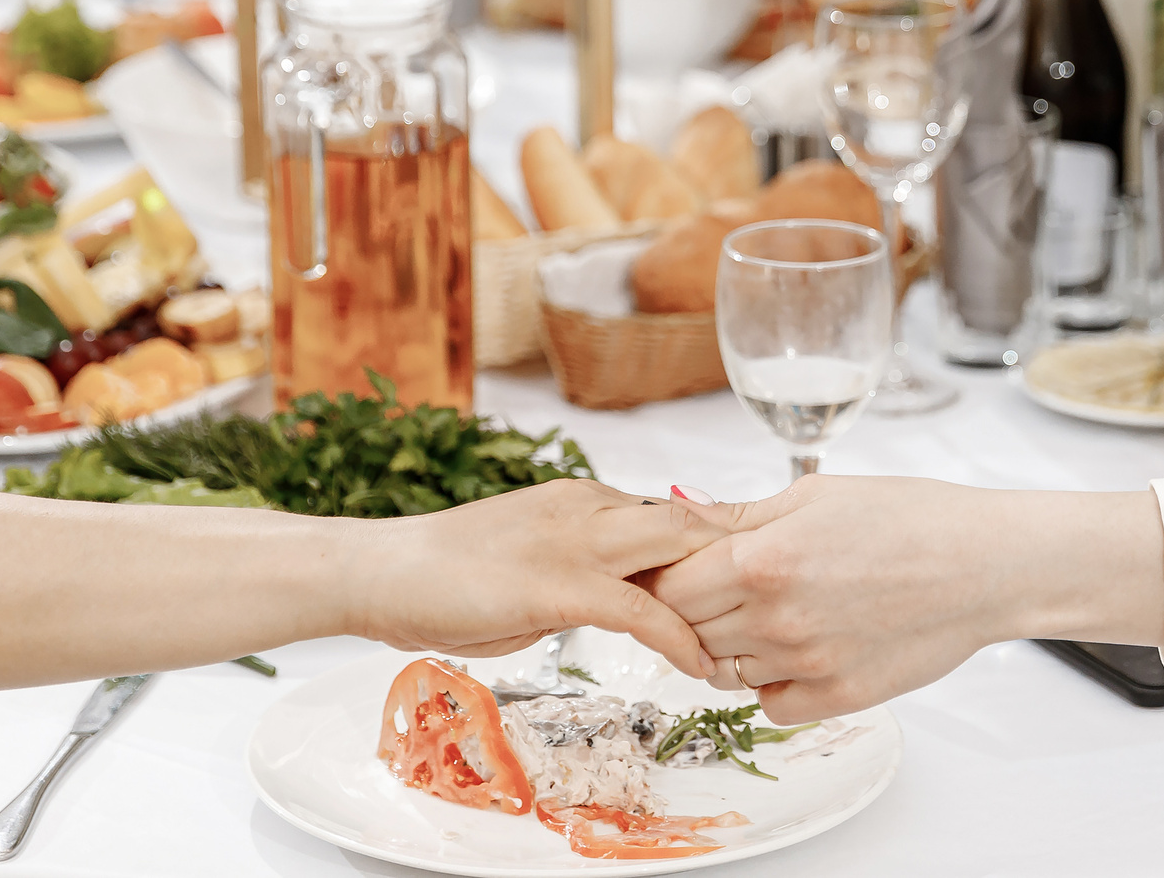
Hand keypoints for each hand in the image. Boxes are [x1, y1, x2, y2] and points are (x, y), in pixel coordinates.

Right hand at [346, 481, 723, 678]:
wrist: (384, 571)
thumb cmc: (447, 574)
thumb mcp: (531, 563)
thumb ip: (583, 572)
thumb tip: (624, 599)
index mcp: (583, 498)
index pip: (671, 510)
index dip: (721, 538)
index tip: (757, 565)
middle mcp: (588, 506)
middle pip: (692, 518)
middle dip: (742, 553)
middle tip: (779, 592)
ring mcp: (575, 541)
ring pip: (678, 549)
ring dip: (721, 594)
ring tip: (752, 635)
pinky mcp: (559, 584)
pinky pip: (640, 608)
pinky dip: (679, 638)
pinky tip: (699, 666)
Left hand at [648, 477, 1163, 721]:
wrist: (985, 565)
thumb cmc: (910, 518)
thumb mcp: (814, 495)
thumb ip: (737, 516)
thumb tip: (676, 516)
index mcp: (763, 560)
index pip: (668, 587)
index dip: (667, 576)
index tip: (681, 566)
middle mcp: (776, 619)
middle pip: (688, 632)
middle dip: (695, 609)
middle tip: (724, 586)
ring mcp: (806, 665)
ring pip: (723, 671)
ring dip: (730, 645)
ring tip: (769, 611)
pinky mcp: (837, 699)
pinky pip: (769, 703)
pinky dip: (771, 681)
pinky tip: (800, 645)